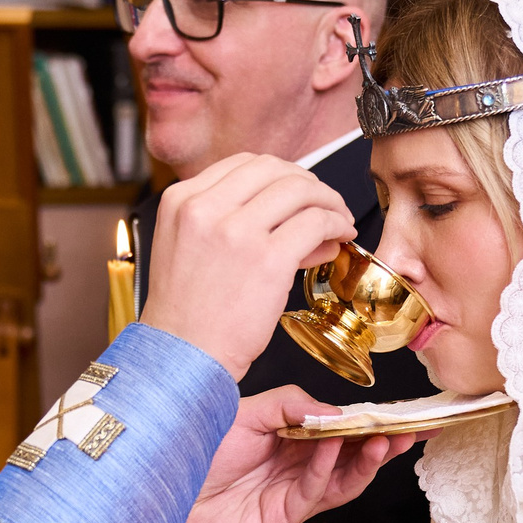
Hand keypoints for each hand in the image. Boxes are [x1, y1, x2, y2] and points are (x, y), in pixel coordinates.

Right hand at [140, 153, 357, 380]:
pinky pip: (315, 222)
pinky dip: (336, 223)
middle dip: (307, 182)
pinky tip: (340, 237)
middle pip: (273, 168)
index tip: (296, 191)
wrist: (182, 358)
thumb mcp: (192, 251)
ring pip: (299, 189)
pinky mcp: (267, 258)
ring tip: (339, 220)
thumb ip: (235, 225)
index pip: (242, 164)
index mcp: (181, 200)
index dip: (279, 174)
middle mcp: (205, 207)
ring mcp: (236, 231)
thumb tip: (295, 216)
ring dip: (328, 200)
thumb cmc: (188, 316)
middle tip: (324, 203)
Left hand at [169, 388, 425, 522]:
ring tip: (385, 438)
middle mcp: (299, 468)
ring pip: (344, 478)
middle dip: (385, 441)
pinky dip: (326, 468)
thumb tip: (332, 408)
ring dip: (368, 459)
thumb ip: (287, 404)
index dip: (371, 419)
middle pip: (353, 455)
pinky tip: (333, 447)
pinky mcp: (283, 518)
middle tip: (413, 427)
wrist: (160, 499)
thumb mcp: (243, 414)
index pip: (342, 428)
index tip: (399, 409)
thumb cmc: (194, 457)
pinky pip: (313, 491)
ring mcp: (294, 495)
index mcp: (293, 439)